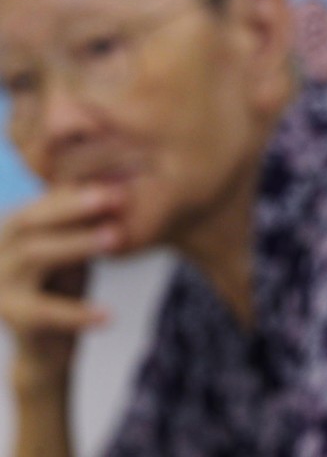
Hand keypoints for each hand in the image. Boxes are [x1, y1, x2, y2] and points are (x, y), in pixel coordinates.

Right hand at [0, 185, 122, 389]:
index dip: (79, 185)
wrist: (47, 345)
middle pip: (32, 220)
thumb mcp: (74, 246)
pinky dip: (78, 313)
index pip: (44, 199)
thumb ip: (85, 219)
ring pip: (35, 256)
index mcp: (14, 228)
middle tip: (115, 195)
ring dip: (77, 243)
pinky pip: (46, 312)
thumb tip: (123, 179)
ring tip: (116, 236)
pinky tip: (109, 315)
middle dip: (73, 205)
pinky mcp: (11, 317)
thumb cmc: (65, 284)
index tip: (120, 172)